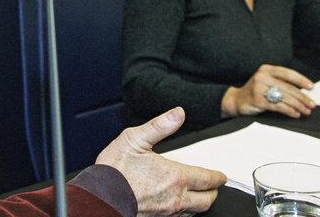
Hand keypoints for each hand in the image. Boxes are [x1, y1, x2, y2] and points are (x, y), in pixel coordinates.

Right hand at [96, 107, 225, 216]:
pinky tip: (177, 205)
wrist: (99, 197)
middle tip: (213, 186)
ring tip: (199, 195)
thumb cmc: (114, 170)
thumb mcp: (134, 138)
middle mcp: (175, 198)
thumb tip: (178, 113)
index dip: (218, 176)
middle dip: (213, 192)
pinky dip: (184, 211)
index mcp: (175, 177)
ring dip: (200, 203)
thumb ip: (159, 126)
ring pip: (194, 212)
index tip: (221, 175)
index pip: (207, 179)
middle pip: (207, 200)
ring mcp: (166, 213)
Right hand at [221, 64, 315, 118]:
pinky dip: (289, 111)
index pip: (288, 73)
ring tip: (306, 111)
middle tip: (312, 104)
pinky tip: (295, 114)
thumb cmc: (256, 92)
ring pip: (285, 97)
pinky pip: (278, 106)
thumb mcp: (267, 82)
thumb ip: (281, 83)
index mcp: (266, 69)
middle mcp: (261, 76)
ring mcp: (258, 88)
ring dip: (298, 105)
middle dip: (303, 97)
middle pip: (288, 87)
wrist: (237, 101)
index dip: (301, 80)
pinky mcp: (257, 100)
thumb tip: (304, 93)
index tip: (312, 87)